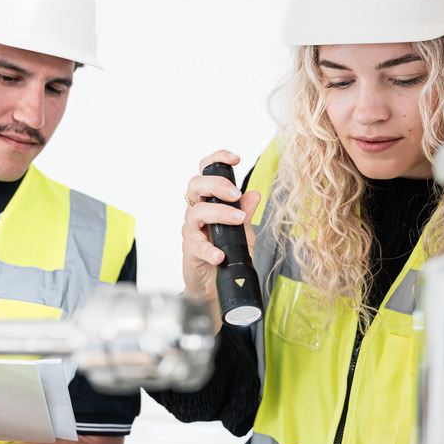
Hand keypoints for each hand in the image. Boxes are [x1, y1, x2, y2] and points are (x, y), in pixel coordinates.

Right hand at [181, 150, 260, 331]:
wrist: (215, 285)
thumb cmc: (226, 254)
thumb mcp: (243, 232)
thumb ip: (246, 213)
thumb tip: (254, 195)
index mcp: (209, 202)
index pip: (206, 172)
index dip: (217, 160)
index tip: (235, 158)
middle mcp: (197, 212)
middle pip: (195, 185)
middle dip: (216, 185)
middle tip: (235, 195)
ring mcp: (191, 231)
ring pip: (196, 212)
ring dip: (219, 213)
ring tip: (237, 220)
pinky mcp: (190, 251)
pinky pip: (196, 246)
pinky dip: (209, 250)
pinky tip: (220, 255)